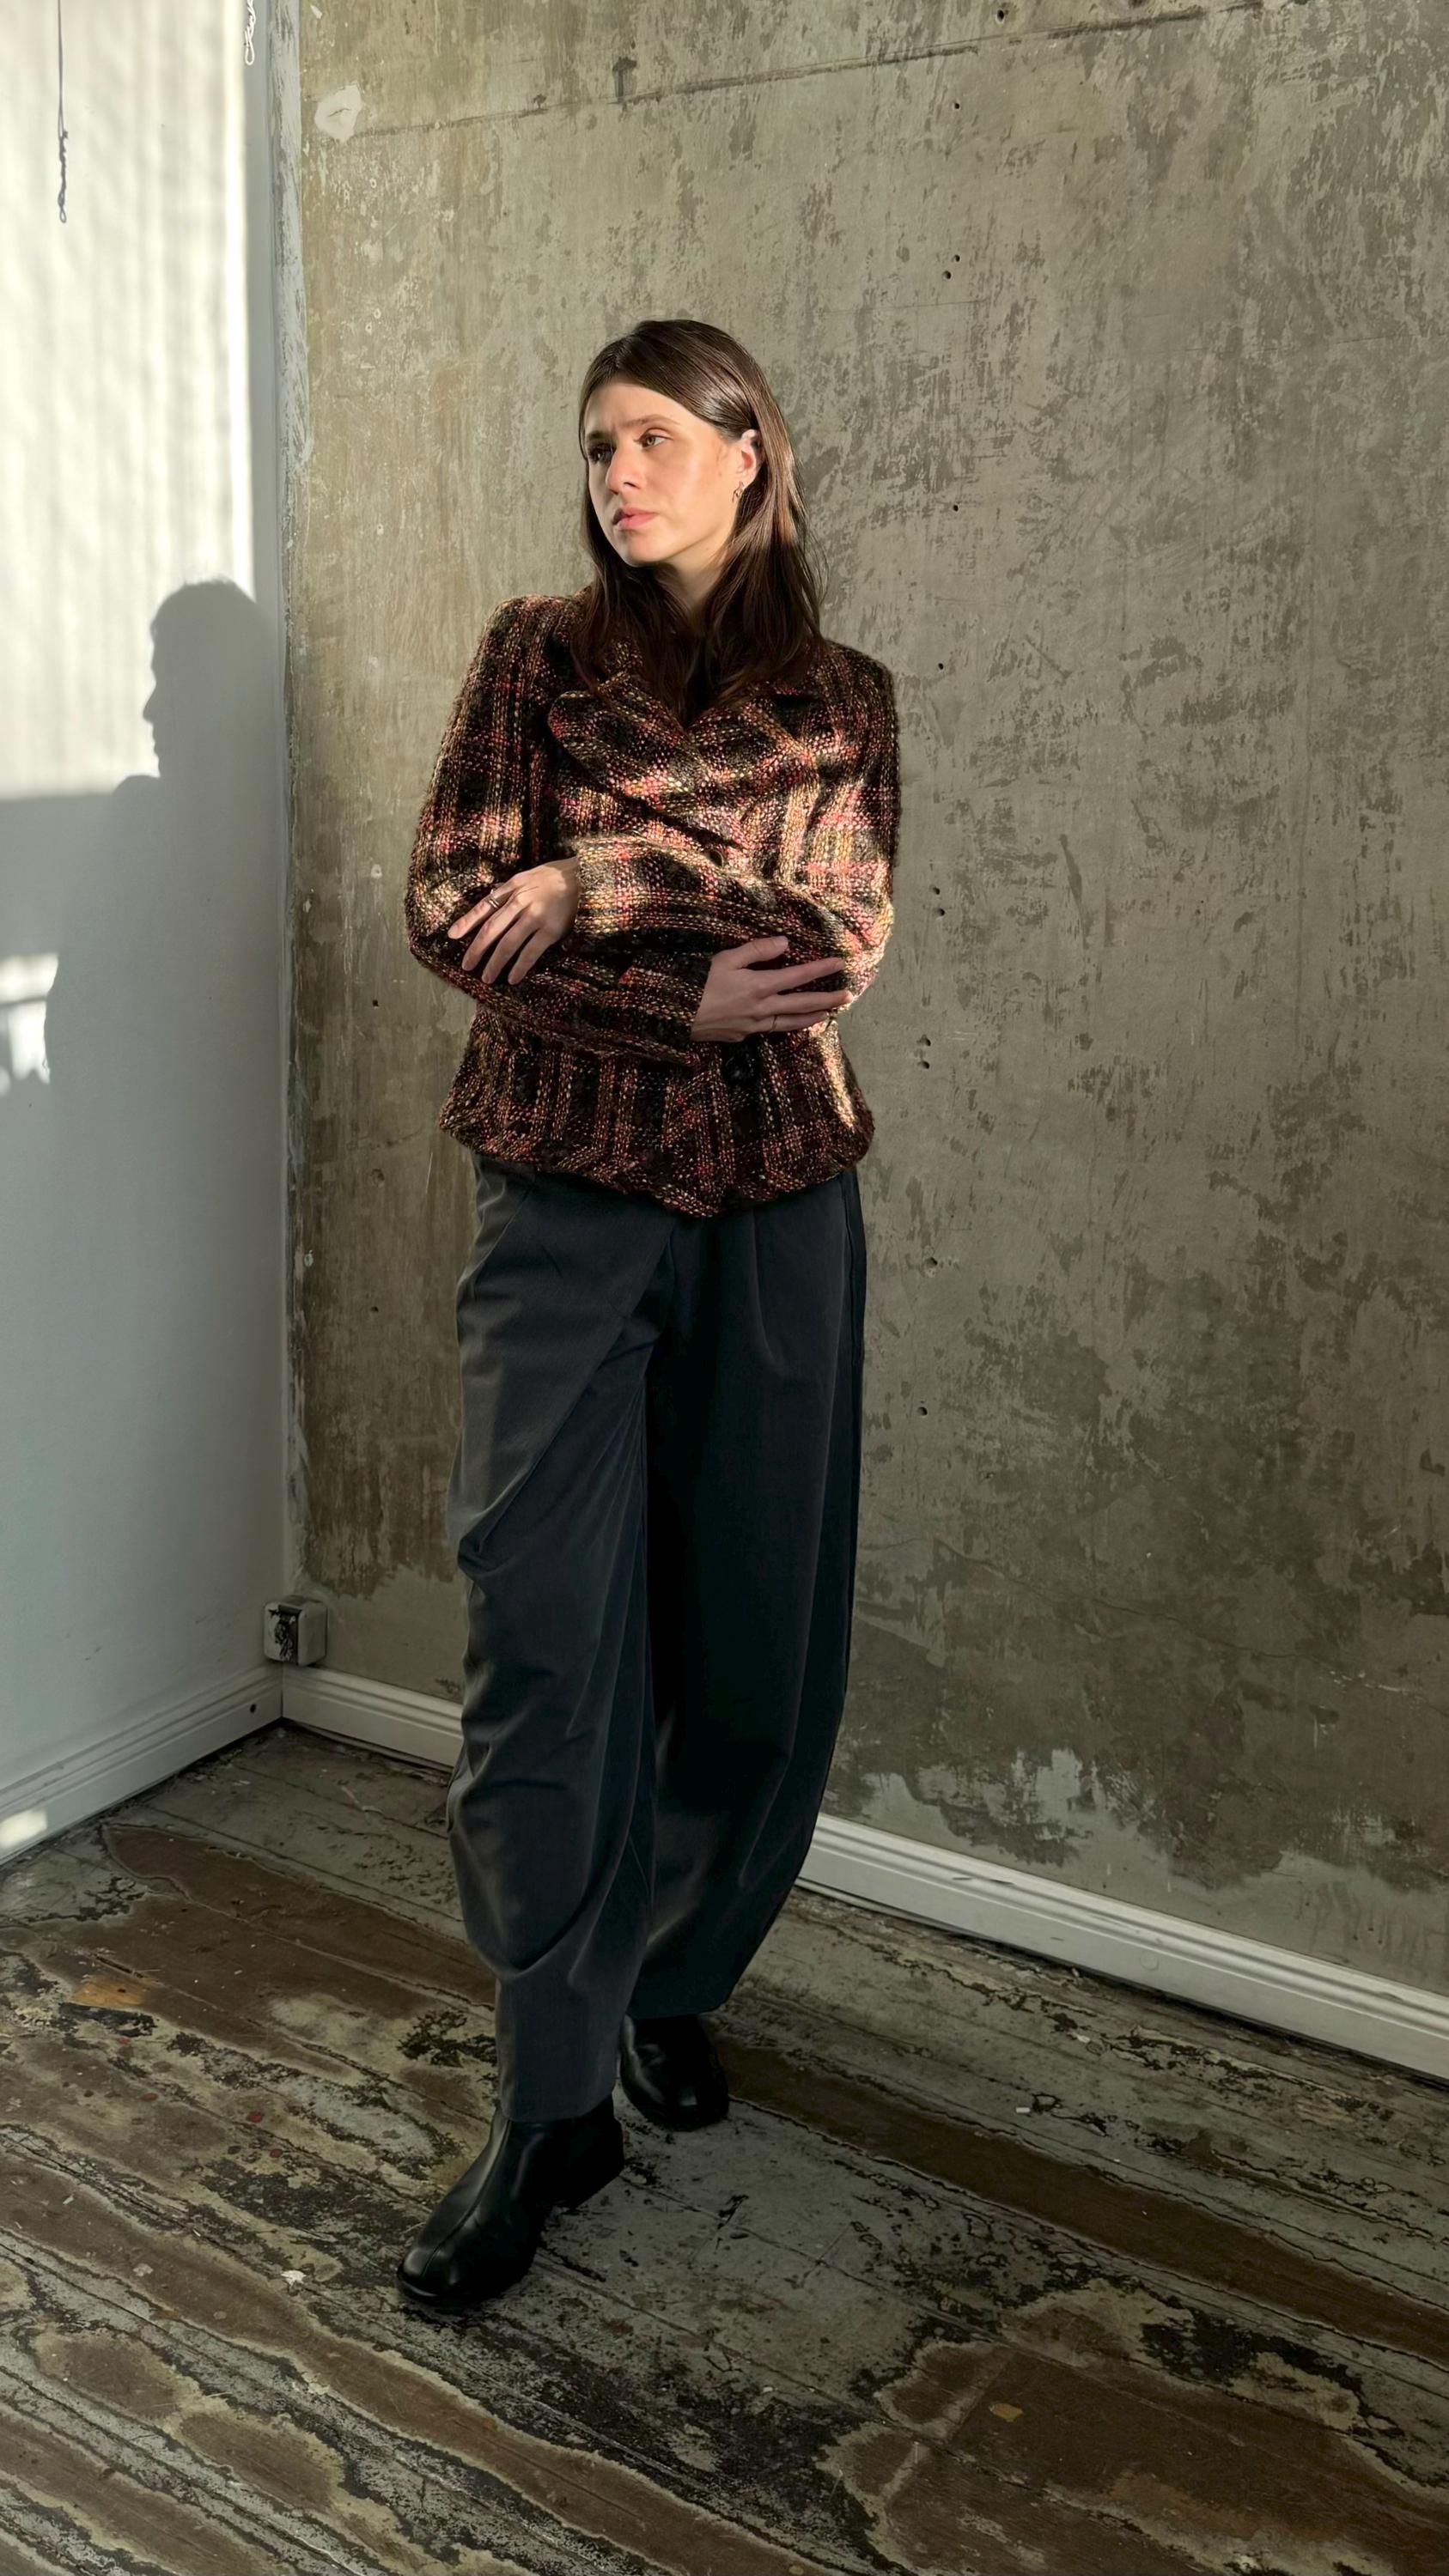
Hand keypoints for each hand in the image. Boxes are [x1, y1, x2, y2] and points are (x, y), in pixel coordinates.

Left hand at [446, 860, 579, 983]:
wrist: (586, 878)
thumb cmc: (557, 877)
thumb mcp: (529, 876)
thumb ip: (510, 890)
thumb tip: (490, 901)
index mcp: (512, 887)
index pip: (484, 907)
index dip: (466, 922)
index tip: (451, 935)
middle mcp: (520, 902)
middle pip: (491, 929)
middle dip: (476, 949)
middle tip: (466, 966)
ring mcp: (535, 917)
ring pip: (507, 944)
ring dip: (494, 963)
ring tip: (486, 977)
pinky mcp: (551, 930)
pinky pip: (530, 953)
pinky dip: (519, 967)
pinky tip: (511, 978)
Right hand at [689, 935, 850, 1043]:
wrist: (673, 1017)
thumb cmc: (696, 983)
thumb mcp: (725, 959)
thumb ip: (756, 950)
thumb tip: (785, 942)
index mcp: (760, 986)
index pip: (798, 976)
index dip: (821, 969)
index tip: (840, 963)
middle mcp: (762, 1009)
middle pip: (802, 1005)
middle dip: (827, 999)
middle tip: (847, 997)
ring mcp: (753, 1026)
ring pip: (790, 1024)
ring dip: (810, 1018)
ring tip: (827, 1015)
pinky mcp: (742, 1037)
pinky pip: (769, 1030)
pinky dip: (784, 1026)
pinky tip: (788, 1023)